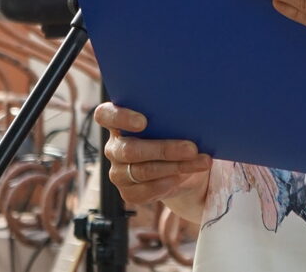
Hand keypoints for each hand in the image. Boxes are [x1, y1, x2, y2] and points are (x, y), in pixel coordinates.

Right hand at [93, 103, 211, 206]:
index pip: (105, 115)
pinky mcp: (128, 192)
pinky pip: (143, 192)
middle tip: (192, 148)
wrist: (183, 166)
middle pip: (130, 150)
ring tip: (200, 162)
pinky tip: (182, 178)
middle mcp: (114, 147)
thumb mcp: (175, 122)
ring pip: (142, 171)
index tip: (144, 122)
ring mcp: (118, 172)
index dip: (120, 117)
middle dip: (164, 149)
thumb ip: (172, 116)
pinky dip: (166, 185)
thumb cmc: (176, 134)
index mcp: (118, 122)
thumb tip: (194, 112)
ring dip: (175, 167)